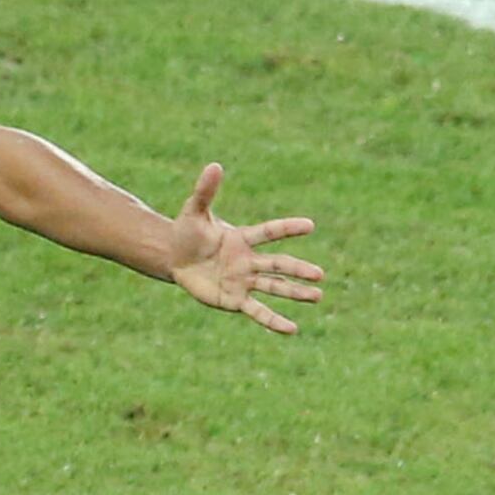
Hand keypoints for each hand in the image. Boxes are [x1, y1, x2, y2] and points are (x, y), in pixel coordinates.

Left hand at [166, 163, 322, 334]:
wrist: (175, 258)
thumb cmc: (187, 232)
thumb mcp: (194, 211)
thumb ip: (206, 191)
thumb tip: (215, 165)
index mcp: (242, 238)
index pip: (269, 232)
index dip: (288, 229)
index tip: (309, 225)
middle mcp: (249, 261)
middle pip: (278, 264)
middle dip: (298, 270)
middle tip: (319, 275)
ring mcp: (244, 282)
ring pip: (274, 288)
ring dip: (296, 293)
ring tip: (318, 296)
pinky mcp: (235, 300)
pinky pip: (258, 311)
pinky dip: (274, 321)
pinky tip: (292, 329)